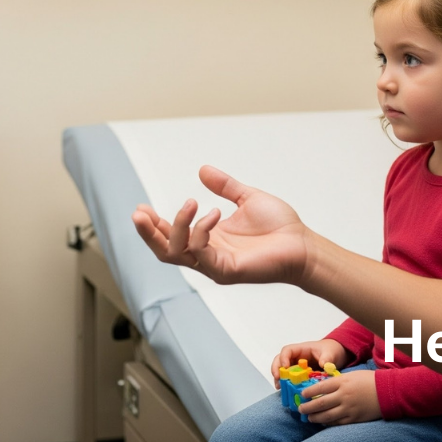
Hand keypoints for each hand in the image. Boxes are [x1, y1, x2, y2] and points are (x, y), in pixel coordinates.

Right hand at [131, 165, 313, 285]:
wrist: (304, 244)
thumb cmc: (280, 227)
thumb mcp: (247, 198)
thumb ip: (224, 186)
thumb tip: (202, 170)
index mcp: (209, 239)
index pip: (171, 235)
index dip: (153, 223)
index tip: (141, 206)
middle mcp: (207, 254)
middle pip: (164, 249)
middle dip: (147, 232)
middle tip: (138, 212)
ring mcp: (215, 265)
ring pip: (176, 253)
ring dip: (175, 226)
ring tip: (189, 203)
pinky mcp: (226, 270)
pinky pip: (201, 253)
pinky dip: (201, 231)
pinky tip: (212, 213)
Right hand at [270, 339, 351, 388]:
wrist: (335, 355)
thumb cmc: (331, 350)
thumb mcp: (330, 353)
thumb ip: (327, 358)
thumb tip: (324, 365)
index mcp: (301, 349)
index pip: (287, 350)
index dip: (284, 358)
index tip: (285, 367)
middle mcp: (296, 357)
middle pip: (280, 360)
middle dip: (276, 369)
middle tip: (277, 378)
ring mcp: (296, 366)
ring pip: (282, 370)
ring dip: (279, 378)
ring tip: (279, 387)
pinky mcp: (299, 375)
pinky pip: (290, 379)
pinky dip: (287, 385)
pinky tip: (287, 392)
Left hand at [298, 369, 381, 425]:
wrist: (387, 391)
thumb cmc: (369, 380)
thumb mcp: (351, 375)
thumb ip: (337, 381)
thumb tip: (322, 387)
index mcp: (342, 382)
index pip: (321, 387)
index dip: (309, 392)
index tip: (302, 395)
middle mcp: (344, 395)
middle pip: (321, 403)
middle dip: (308, 407)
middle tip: (300, 409)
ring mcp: (349, 408)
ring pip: (327, 415)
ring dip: (315, 417)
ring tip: (309, 417)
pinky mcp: (354, 418)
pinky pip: (338, 422)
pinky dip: (328, 423)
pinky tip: (323, 422)